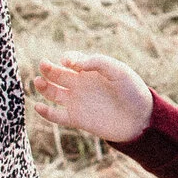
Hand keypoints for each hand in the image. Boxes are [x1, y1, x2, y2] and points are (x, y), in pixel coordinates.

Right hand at [33, 53, 154, 142]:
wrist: (140, 119)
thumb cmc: (132, 91)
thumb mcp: (118, 70)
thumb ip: (97, 62)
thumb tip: (72, 64)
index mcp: (91, 71)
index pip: (71, 60)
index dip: (67, 59)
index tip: (69, 62)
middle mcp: (81, 85)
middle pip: (57, 74)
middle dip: (49, 68)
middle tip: (43, 65)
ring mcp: (77, 101)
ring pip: (53, 93)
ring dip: (43, 86)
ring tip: (37, 81)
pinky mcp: (77, 119)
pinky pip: (57, 115)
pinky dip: (45, 112)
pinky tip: (37, 106)